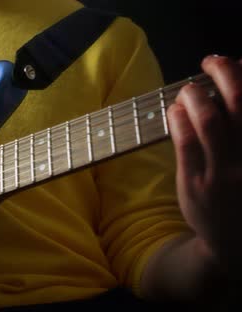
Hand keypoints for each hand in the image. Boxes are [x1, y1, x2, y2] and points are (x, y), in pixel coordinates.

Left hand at [168, 55, 241, 267]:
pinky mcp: (196, 183)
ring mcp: (225, 173)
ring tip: (189, 88)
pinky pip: (185, 141)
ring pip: (209, 120)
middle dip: (224, 72)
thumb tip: (231, 91)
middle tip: (213, 61)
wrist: (235, 245)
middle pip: (240, 101)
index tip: (238, 61)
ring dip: (196, 94)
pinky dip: (179, 118)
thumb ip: (241, 131)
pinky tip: (176, 110)